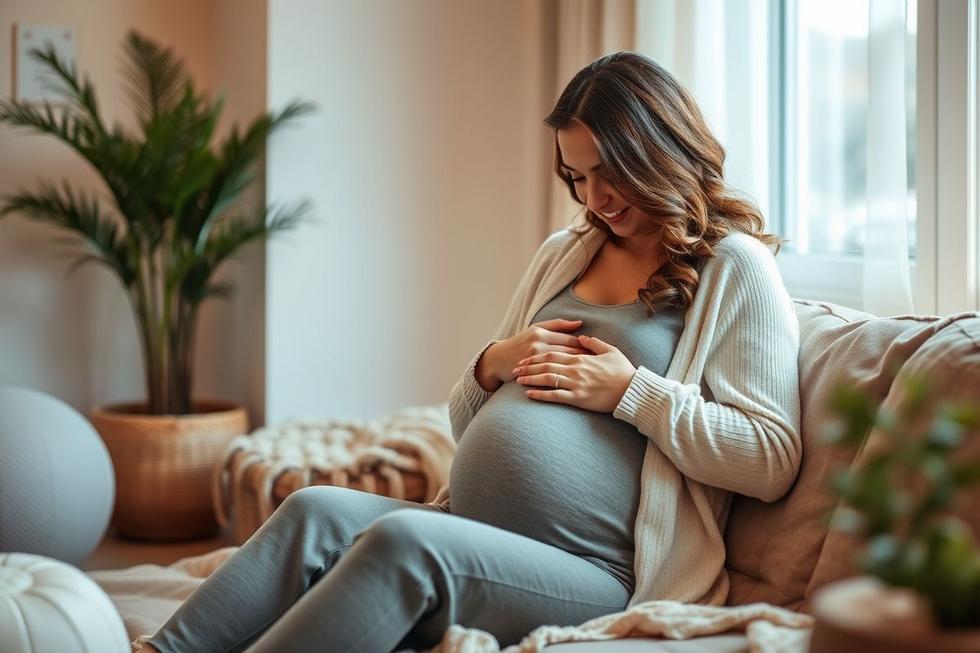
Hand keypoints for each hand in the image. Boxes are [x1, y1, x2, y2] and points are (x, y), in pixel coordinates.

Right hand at [484, 318, 590, 385]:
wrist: (498, 359)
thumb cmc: (520, 343)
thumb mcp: (536, 329)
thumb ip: (558, 325)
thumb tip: (580, 323)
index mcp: (543, 332)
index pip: (571, 340)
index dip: (586, 348)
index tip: (598, 356)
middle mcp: (539, 343)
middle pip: (568, 352)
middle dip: (585, 360)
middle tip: (600, 368)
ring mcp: (534, 358)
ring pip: (561, 365)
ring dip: (577, 371)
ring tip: (590, 377)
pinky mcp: (530, 371)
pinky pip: (550, 376)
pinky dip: (563, 380)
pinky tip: (573, 385)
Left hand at [512, 334, 636, 412]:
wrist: (632, 391)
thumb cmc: (623, 371)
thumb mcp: (610, 351)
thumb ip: (594, 343)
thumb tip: (580, 337)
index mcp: (581, 358)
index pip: (553, 353)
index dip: (536, 356)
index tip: (525, 358)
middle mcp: (575, 369)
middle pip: (545, 365)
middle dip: (528, 367)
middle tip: (515, 369)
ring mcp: (576, 384)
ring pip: (547, 379)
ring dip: (530, 379)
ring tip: (518, 380)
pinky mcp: (578, 399)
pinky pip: (555, 396)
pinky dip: (540, 395)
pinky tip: (529, 395)